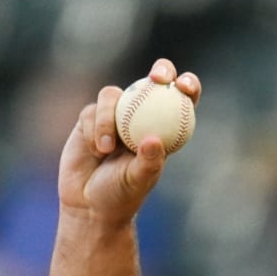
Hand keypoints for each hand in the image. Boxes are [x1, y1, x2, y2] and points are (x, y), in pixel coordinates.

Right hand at [57, 59, 200, 225]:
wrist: (89, 205)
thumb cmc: (121, 197)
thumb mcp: (138, 181)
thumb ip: (147, 162)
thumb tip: (154, 140)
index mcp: (165, 130)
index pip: (182, 101)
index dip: (188, 86)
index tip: (183, 87)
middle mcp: (141, 116)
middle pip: (155, 81)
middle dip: (162, 70)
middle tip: (157, 78)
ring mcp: (115, 115)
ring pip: (114, 95)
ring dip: (109, 118)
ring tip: (105, 149)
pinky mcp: (90, 118)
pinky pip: (92, 111)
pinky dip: (95, 128)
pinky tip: (97, 150)